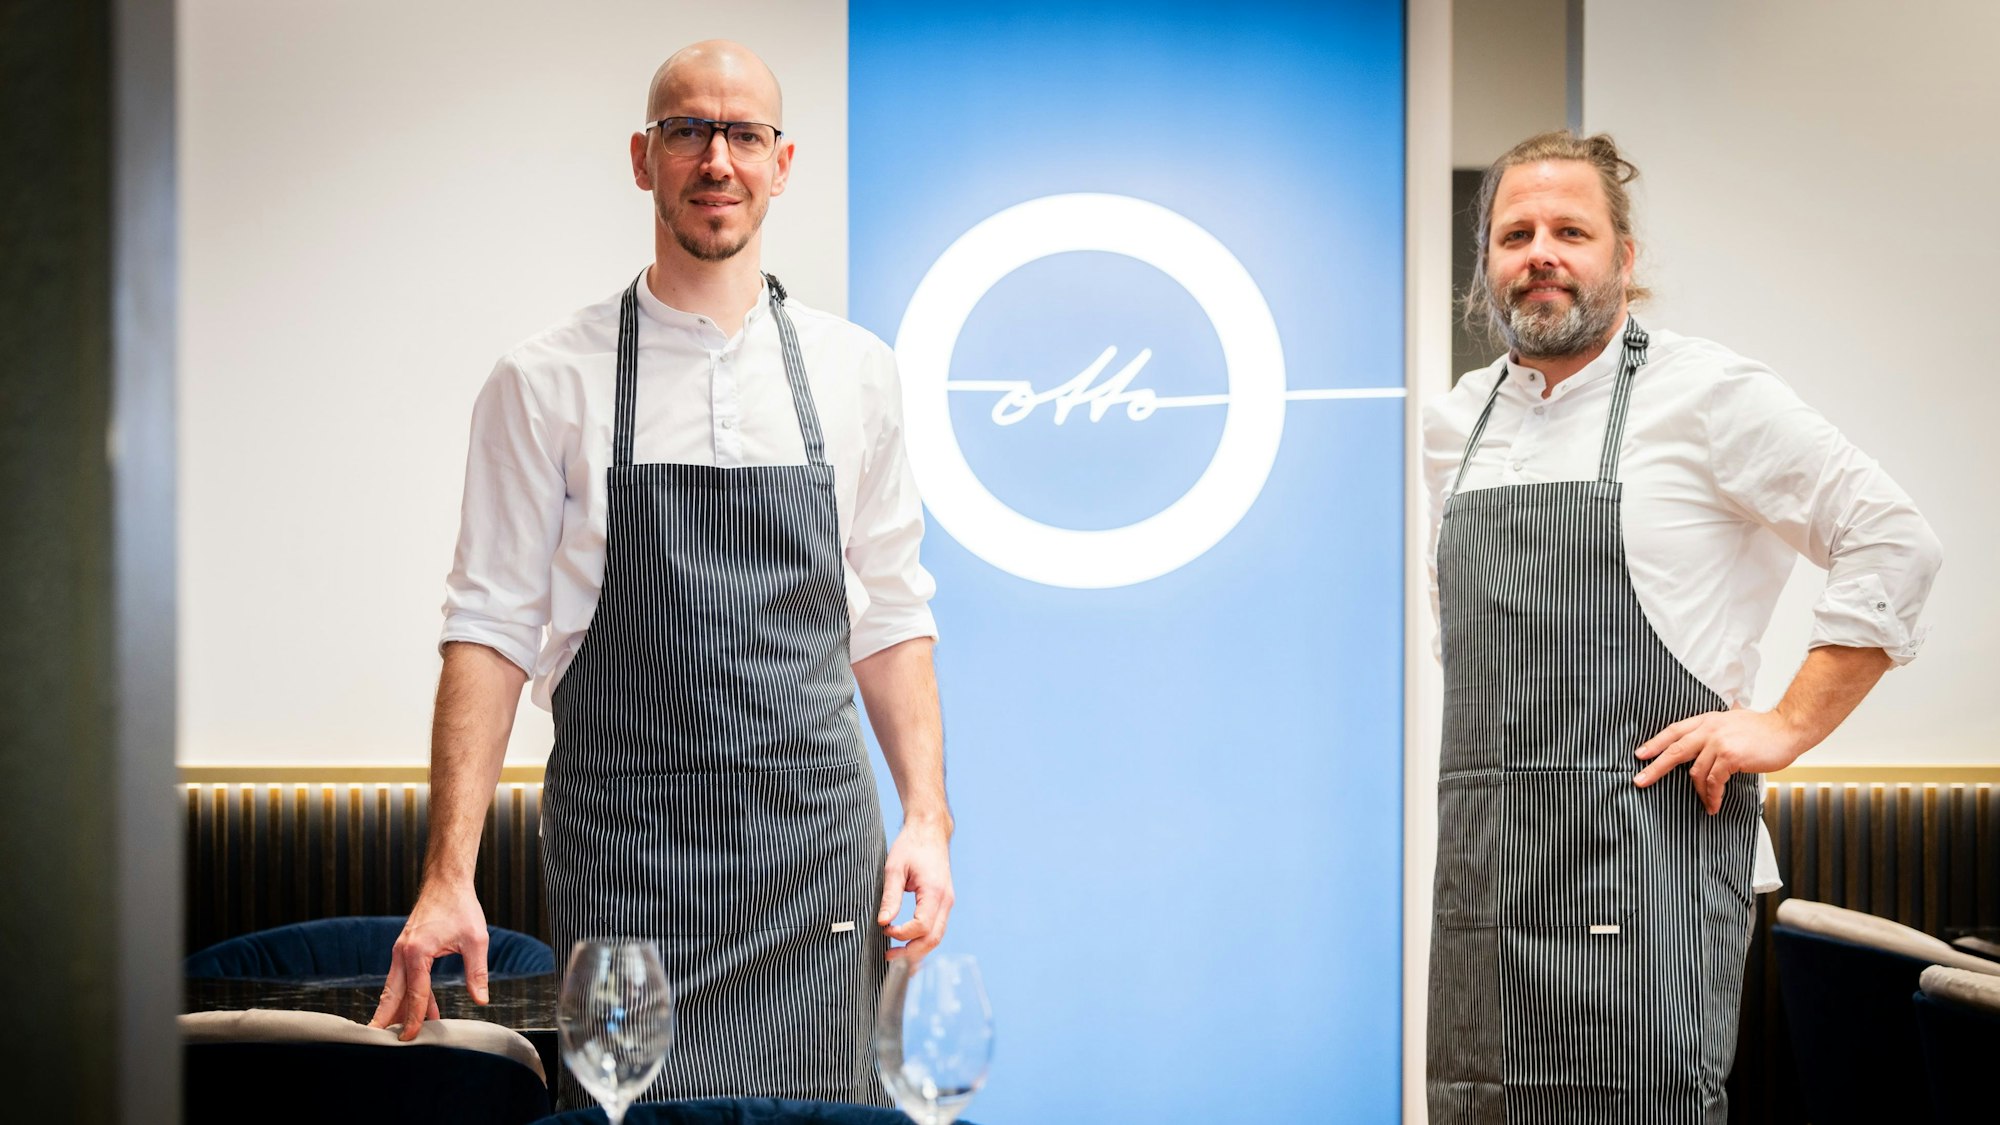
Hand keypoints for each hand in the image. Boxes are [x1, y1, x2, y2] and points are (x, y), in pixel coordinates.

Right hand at [367, 882, 489, 1040]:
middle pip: (392, 994)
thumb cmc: (461, 907)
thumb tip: (481, 1000)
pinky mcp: (407, 949)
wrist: (447, 882)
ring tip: (399, 1034)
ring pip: (396, 987)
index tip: (410, 1038)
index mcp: (417, 952)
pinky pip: (405, 978)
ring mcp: (402, 950)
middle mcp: (403, 953)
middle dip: (386, 1019)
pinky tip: (425, 1012)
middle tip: (378, 1043)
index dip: (414, 1018)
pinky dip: (411, 995)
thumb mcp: (476, 940)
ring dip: (398, 1010)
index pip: (416, 993)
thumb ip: (477, 971)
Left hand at [877, 819, 953, 962]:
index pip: (921, 926)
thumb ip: (890, 897)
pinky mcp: (944, 902)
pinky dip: (923, 940)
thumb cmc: (911, 846)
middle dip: (910, 952)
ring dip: (917, 949)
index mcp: (934, 892)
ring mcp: (947, 902)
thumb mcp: (895, 868)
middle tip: (888, 956)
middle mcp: (946, 900)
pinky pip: (936, 928)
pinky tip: (907, 944)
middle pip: (933, 938)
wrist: (929, 831)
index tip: (885, 929)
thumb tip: (883, 922)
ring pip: (937, 937)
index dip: (902, 934)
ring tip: (895, 955)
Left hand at [1634, 708, 1807, 814]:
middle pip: (1675, 750)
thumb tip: (1702, 743)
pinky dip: (1712, 796)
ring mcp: (1718, 743)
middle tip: (1640, 781)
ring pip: (1696, 772)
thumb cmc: (1763, 730)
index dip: (1655, 743)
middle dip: (1655, 767)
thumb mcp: (1732, 721)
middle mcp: (1709, 730)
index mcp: (1707, 720)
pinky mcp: (1730, 757)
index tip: (1640, 754)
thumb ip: (1715, 730)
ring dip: (1698, 792)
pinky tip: (1713, 805)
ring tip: (1705, 803)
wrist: (1787, 729)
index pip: (1674, 731)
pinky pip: (1713, 782)